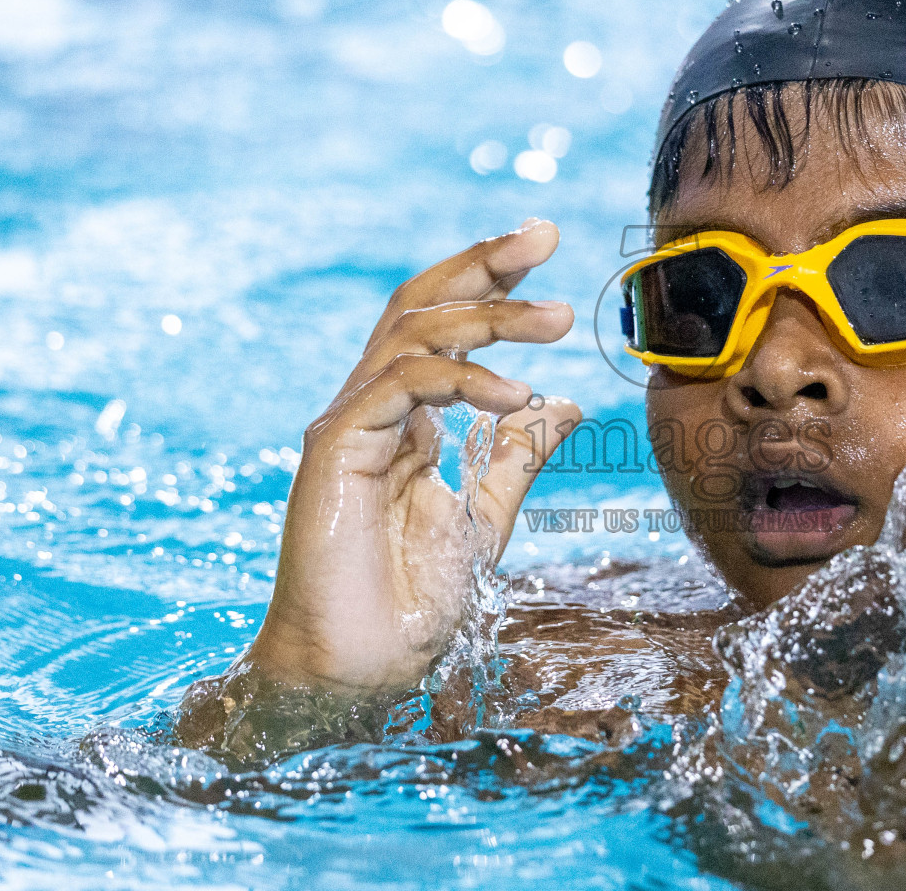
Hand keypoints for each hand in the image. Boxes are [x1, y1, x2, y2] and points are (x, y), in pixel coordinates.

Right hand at [245, 218, 581, 693]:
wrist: (360, 670)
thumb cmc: (411, 603)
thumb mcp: (486, 516)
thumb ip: (519, 456)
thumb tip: (570, 402)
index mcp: (406, 421)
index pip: (443, 326)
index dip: (488, 279)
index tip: (542, 245)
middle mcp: (372, 411)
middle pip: (420, 306)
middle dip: (483, 265)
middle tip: (544, 234)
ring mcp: (349, 425)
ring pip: (413, 333)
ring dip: (490, 317)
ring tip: (559, 321)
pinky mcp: (334, 448)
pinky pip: (401, 386)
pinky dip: (464, 380)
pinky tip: (518, 396)